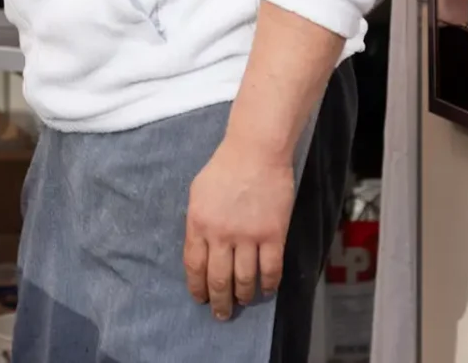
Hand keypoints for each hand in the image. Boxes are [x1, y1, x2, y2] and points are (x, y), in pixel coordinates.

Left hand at [183, 136, 295, 320]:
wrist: (256, 152)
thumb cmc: (224, 169)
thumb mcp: (198, 194)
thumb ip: (198, 223)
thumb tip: (200, 250)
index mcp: (198, 223)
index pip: (194, 266)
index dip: (197, 287)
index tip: (200, 298)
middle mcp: (221, 234)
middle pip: (218, 279)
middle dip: (219, 301)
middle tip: (221, 314)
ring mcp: (248, 236)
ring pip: (244, 279)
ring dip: (243, 296)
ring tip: (242, 302)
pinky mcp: (273, 235)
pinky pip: (271, 269)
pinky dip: (269, 285)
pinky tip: (266, 290)